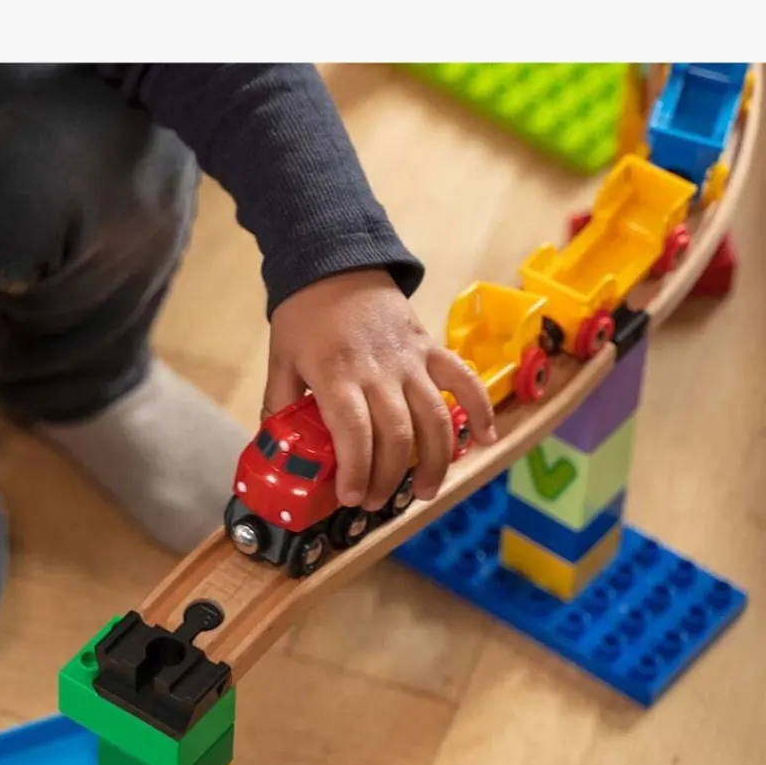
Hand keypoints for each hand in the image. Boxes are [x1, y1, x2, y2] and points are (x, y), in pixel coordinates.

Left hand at [265, 269, 496, 510]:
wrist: (335, 263)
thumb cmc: (305, 316)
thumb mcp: (281, 361)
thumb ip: (281, 406)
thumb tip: (279, 449)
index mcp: (336, 374)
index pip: (354, 432)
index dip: (357, 470)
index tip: (351, 496)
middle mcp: (378, 370)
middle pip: (397, 435)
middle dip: (390, 478)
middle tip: (376, 501)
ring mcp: (410, 359)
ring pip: (434, 417)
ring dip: (435, 461)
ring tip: (426, 492)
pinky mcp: (430, 348)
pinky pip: (464, 379)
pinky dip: (480, 410)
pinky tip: (486, 440)